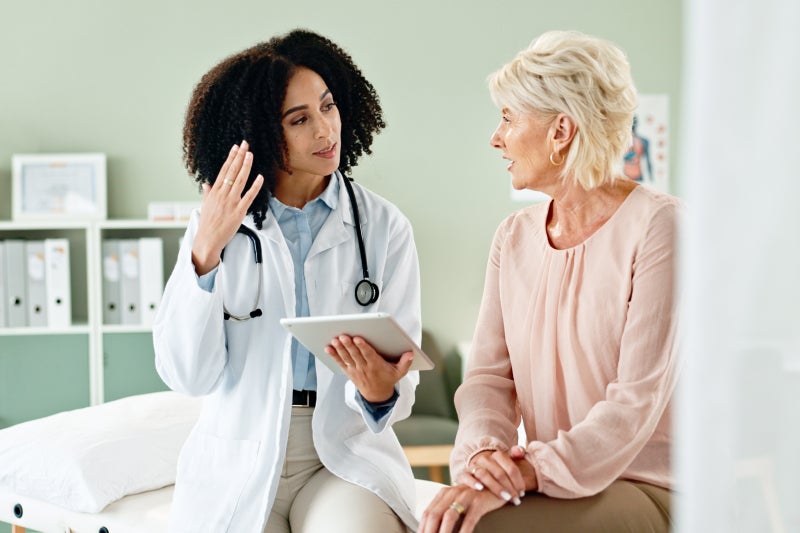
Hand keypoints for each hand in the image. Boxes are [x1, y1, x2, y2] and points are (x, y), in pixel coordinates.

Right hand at [192, 141, 263, 274]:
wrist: (208, 239)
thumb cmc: (208, 223)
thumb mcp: (205, 205)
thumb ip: (208, 194)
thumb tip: (207, 185)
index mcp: (214, 191)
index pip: (223, 170)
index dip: (231, 158)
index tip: (235, 147)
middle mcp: (222, 194)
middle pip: (232, 171)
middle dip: (239, 157)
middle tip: (245, 144)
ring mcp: (231, 202)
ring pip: (239, 180)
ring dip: (245, 166)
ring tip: (250, 154)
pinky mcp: (239, 211)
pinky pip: (248, 196)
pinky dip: (254, 186)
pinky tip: (260, 177)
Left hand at [324, 335, 412, 401]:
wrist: (377, 395)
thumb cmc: (388, 379)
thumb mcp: (399, 373)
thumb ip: (405, 363)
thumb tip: (410, 353)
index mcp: (376, 366)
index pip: (368, 355)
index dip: (362, 346)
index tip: (357, 338)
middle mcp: (364, 368)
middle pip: (355, 355)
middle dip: (348, 345)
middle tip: (343, 336)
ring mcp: (355, 370)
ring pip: (346, 357)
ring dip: (340, 349)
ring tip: (335, 340)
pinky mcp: (349, 371)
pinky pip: (340, 362)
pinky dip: (334, 355)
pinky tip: (328, 348)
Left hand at [419, 483, 505, 532]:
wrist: (498, 483)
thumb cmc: (476, 497)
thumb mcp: (458, 500)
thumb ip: (445, 510)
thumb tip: (432, 528)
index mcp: (444, 493)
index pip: (427, 513)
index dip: (422, 527)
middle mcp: (452, 493)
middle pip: (434, 515)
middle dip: (430, 532)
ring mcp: (465, 497)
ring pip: (449, 517)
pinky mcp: (479, 502)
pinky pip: (469, 520)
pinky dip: (463, 532)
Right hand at [459, 448, 529, 505]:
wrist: (478, 470)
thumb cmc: (498, 470)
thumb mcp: (508, 462)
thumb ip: (516, 454)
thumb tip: (519, 451)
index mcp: (498, 455)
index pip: (511, 468)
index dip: (518, 481)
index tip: (522, 493)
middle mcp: (485, 459)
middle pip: (499, 473)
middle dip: (510, 488)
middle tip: (516, 499)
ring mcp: (474, 466)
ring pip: (485, 475)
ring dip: (496, 488)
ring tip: (506, 498)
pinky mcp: (464, 474)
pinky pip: (466, 477)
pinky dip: (473, 482)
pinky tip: (480, 488)